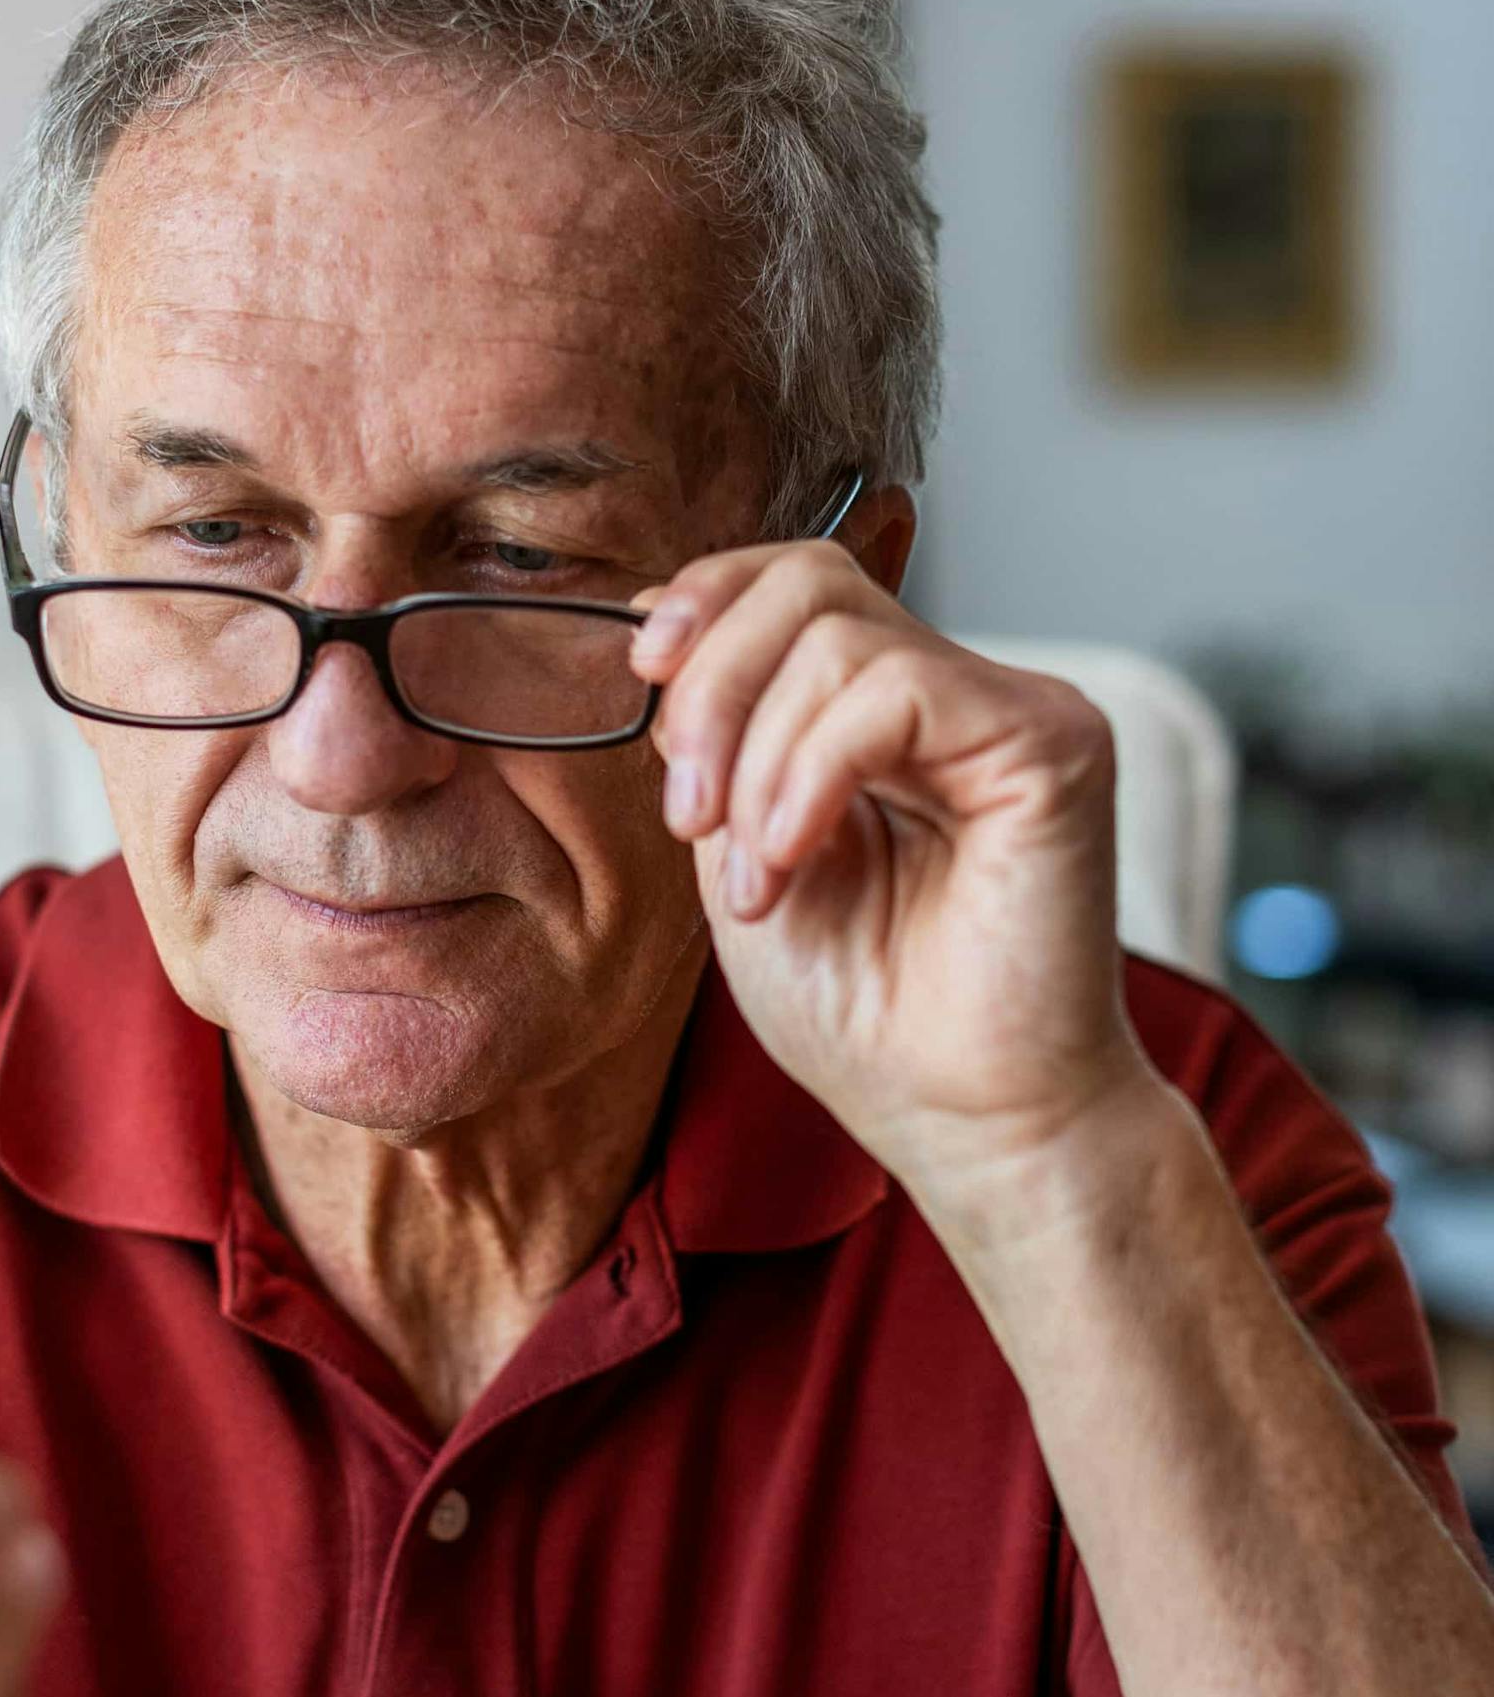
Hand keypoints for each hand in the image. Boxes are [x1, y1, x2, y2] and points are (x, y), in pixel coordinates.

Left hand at [630, 540, 1168, 1241]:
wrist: (959, 1117)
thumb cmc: (863, 1009)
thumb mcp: (741, 848)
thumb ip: (718, 738)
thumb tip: (652, 619)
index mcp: (878, 710)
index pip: (794, 579)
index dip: (706, 599)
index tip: (644, 677)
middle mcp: (952, 691)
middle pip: (808, 583)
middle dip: (713, 687)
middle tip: (688, 812)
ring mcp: (1009, 709)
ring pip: (840, 639)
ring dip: (758, 763)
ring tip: (757, 876)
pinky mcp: (1053, 743)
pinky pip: (898, 692)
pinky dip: (814, 774)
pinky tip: (794, 858)